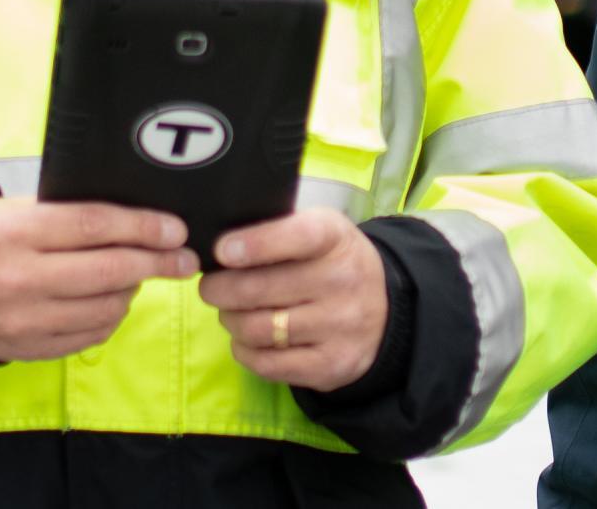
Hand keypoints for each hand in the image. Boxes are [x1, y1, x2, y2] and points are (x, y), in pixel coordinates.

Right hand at [0, 198, 197, 361]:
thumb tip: (138, 216)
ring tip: (138, 274)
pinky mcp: (27, 349)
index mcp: (16, 232)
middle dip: (157, 263)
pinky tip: (112, 300)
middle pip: (108, 270)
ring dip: (133, 289)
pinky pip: (89, 336)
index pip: (94, 226)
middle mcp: (19, 278)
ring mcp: (23, 320)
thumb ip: (68, 212)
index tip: (177, 229)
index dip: (143, 227)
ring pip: (105, 307)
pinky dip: (111, 317)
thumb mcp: (15, 209)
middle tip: (185, 259)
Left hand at [198, 209, 387, 391]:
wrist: (385, 311)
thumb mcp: (320, 231)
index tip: (222, 251)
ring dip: (230, 321)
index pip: (297, 236)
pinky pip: (266, 364)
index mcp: (336, 238)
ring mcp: (339, 326)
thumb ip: (278, 231)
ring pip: (256, 329)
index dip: (255, 243)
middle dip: (219, 289)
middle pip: (258, 289)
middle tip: (211, 288)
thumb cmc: (334, 263)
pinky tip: (247, 340)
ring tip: (231, 313)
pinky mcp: (330, 365)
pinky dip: (244, 351)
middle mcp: (342, 281)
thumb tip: (220, 248)